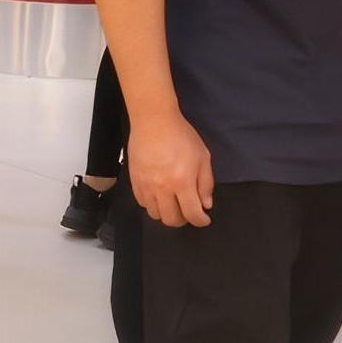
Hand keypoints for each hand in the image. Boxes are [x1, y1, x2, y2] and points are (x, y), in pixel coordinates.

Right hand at [129, 111, 214, 227]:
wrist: (154, 121)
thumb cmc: (180, 135)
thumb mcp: (203, 157)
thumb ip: (206, 183)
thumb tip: (205, 204)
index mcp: (182, 182)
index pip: (192, 214)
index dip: (201, 221)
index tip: (204, 218)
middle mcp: (162, 188)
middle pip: (172, 220)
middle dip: (184, 219)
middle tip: (189, 211)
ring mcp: (146, 186)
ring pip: (155, 215)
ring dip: (167, 213)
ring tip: (173, 203)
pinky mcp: (135, 181)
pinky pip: (142, 204)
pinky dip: (152, 205)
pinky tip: (159, 195)